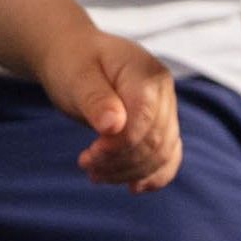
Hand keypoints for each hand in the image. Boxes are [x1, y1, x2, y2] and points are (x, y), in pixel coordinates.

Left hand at [37, 31, 180, 189]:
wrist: (74, 53)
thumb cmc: (72, 62)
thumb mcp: (76, 77)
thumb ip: (96, 100)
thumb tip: (113, 126)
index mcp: (146, 73)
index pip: (143, 121)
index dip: (118, 146)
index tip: (87, 157)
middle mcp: (163, 90)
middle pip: (154, 141)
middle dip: (120, 162)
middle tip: (86, 167)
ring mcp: (166, 107)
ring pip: (161, 153)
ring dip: (130, 171)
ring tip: (96, 174)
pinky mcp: (161, 124)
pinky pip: (168, 155)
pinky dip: (153, 174)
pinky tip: (134, 187)